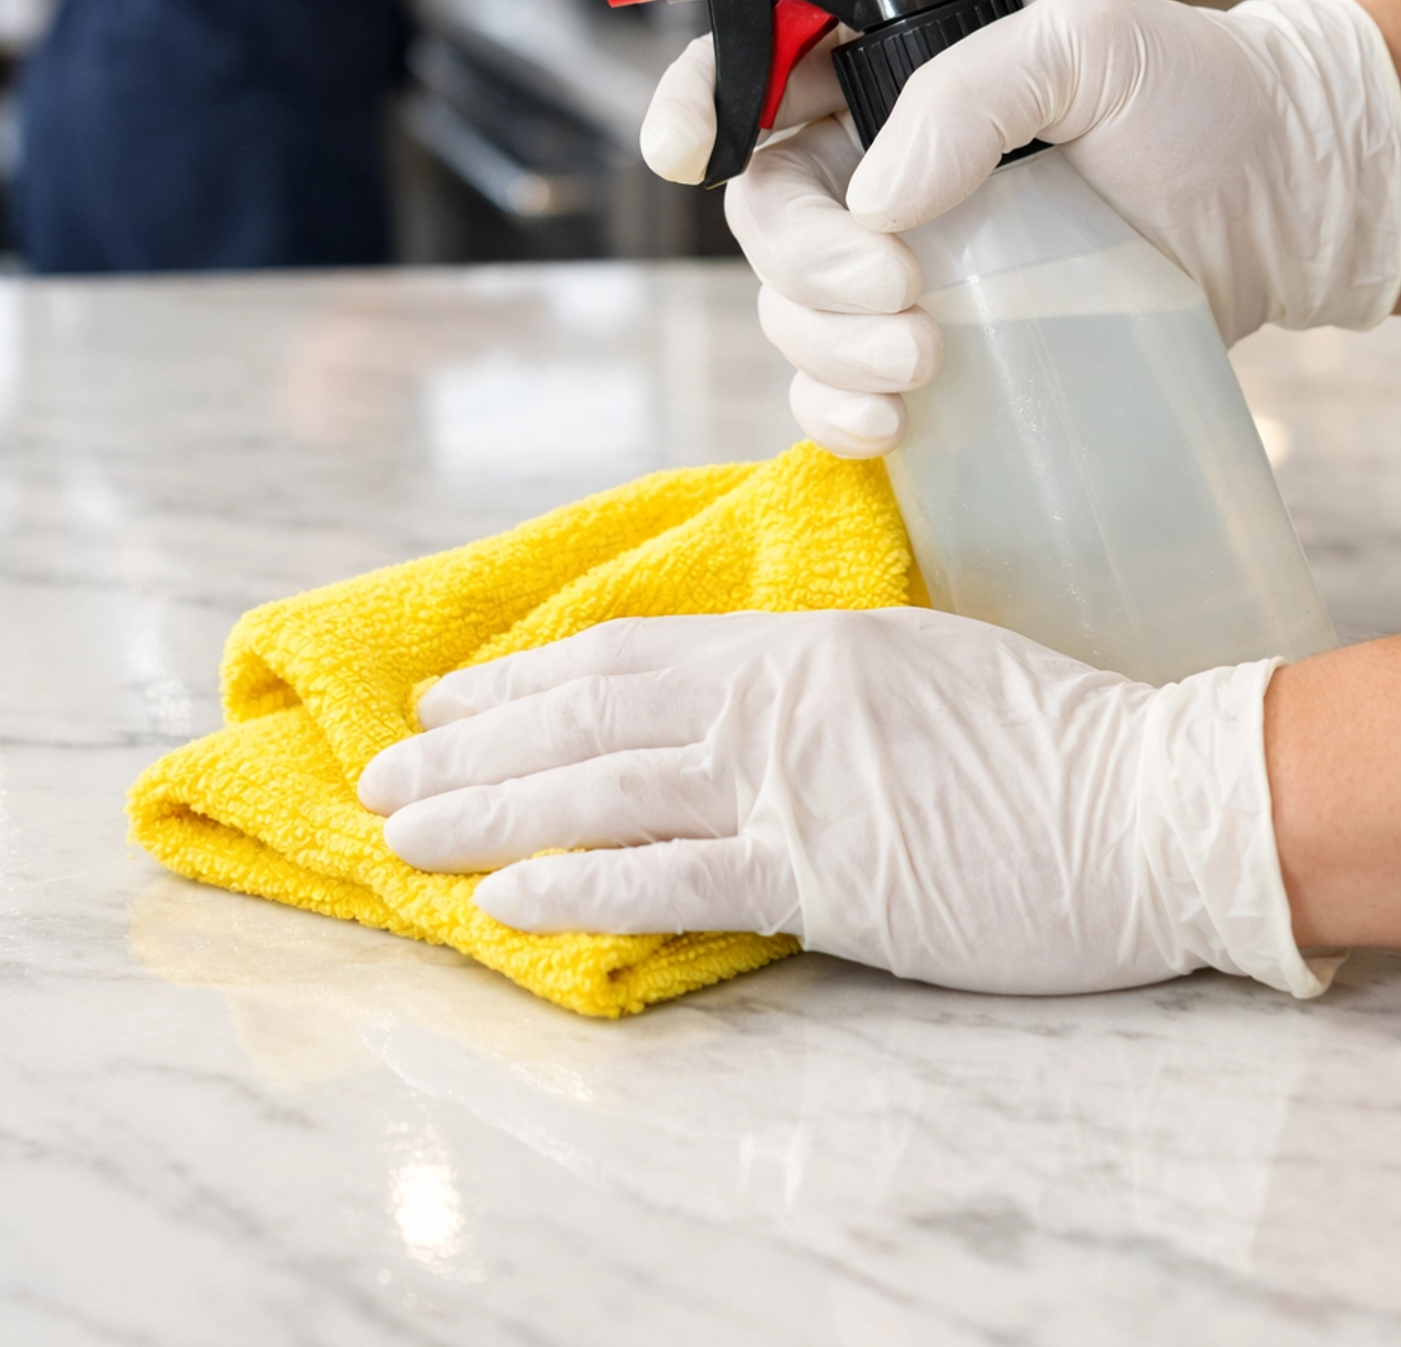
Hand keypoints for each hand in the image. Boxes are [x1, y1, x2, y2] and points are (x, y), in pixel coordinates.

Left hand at [359, 608, 1331, 998]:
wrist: (1155, 803)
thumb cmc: (1050, 735)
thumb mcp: (916, 664)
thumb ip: (814, 675)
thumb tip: (728, 697)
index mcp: (800, 643)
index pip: (627, 653)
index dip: (523, 679)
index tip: (448, 703)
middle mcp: (778, 699)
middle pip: (590, 718)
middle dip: (475, 749)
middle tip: (385, 773)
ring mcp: (797, 785)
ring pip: (607, 789)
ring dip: (491, 813)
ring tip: (403, 834)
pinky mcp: (828, 876)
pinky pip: (678, 875)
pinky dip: (583, 882)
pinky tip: (506, 897)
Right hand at [640, 0, 1400, 455]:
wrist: (1278, 196)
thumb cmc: (1190, 96)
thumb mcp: (1086, 47)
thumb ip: (971, 92)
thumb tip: (877, 196)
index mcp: (882, 66)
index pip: (750, 73)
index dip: (696, 109)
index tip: (687, 156)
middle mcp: (871, 161)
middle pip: (764, 216)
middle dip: (807, 269)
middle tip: (899, 296)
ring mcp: (899, 261)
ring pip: (791, 311)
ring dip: (828, 349)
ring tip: (924, 364)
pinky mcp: (935, 346)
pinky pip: (838, 389)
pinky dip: (836, 416)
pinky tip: (889, 429)